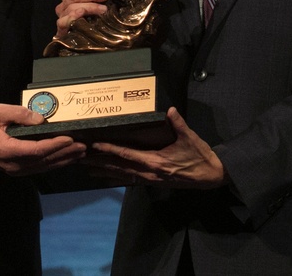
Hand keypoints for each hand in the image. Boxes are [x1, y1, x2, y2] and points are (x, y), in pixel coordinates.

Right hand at [0, 104, 85, 175]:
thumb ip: (19, 114)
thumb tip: (40, 120)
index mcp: (7, 150)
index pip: (36, 150)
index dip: (54, 145)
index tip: (69, 138)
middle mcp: (12, 164)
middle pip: (44, 160)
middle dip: (65, 153)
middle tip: (83, 146)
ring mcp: (15, 170)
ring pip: (44, 167)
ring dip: (63, 160)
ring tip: (80, 153)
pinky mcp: (18, 171)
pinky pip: (40, 168)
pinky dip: (55, 163)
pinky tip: (66, 159)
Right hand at [55, 0, 108, 37]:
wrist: (80, 45)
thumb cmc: (89, 23)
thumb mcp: (94, 9)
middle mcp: (64, 6)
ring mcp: (62, 18)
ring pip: (72, 7)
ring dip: (89, 6)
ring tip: (103, 9)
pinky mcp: (61, 31)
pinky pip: (63, 22)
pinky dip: (72, 16)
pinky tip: (80, 13)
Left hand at [86, 108, 226, 188]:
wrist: (210, 177)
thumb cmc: (200, 157)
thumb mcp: (191, 138)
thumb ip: (179, 124)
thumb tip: (170, 110)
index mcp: (156, 162)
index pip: (127, 155)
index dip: (110, 150)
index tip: (95, 145)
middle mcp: (149, 173)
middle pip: (119, 167)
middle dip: (99, 162)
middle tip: (81, 158)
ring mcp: (150, 179)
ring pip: (122, 175)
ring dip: (104, 171)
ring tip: (86, 168)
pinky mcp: (153, 181)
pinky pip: (130, 179)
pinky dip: (116, 177)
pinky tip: (106, 176)